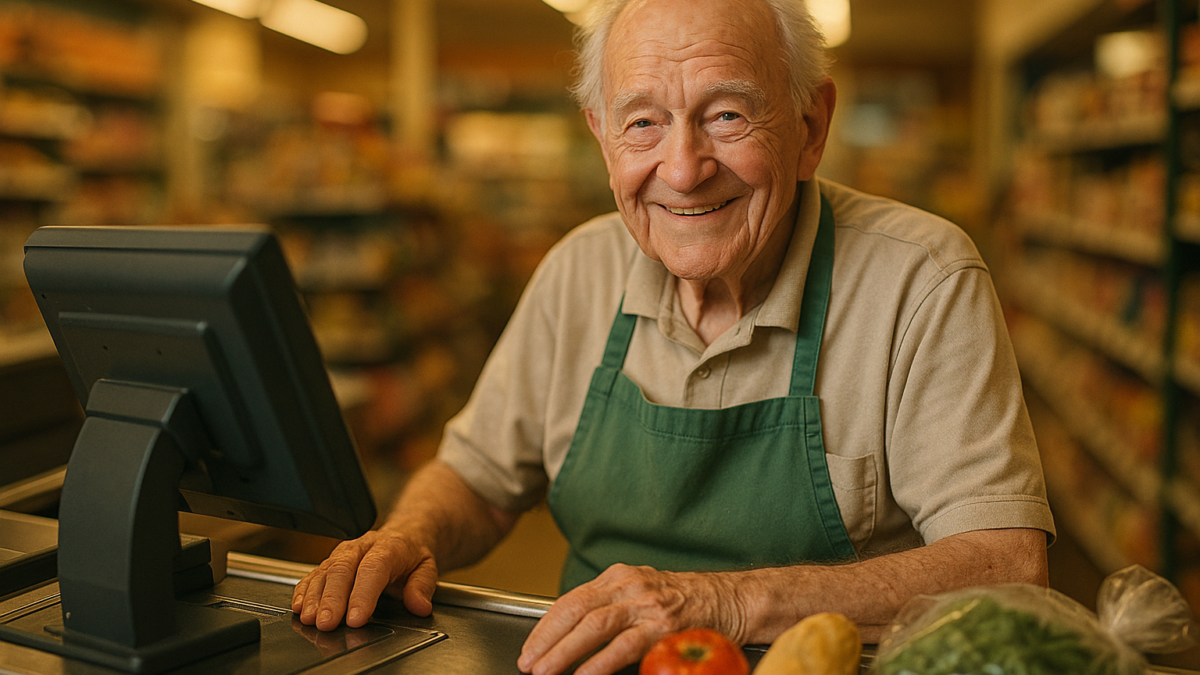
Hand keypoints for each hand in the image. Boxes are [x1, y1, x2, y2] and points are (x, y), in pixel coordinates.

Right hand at [291, 529, 438, 630]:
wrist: (402, 536)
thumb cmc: (410, 555)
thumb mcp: (426, 567)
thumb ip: (422, 586)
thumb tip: (420, 605)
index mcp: (388, 546)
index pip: (373, 569)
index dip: (363, 594)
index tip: (356, 618)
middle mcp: (362, 547)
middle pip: (343, 569)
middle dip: (332, 598)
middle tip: (327, 623)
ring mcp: (343, 553)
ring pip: (324, 571)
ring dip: (315, 597)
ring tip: (309, 618)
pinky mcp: (330, 561)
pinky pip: (313, 573)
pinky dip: (304, 590)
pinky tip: (299, 606)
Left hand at [517, 564, 746, 674]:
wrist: (730, 599)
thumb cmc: (684, 602)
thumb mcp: (641, 593)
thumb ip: (609, 607)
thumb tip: (571, 635)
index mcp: (618, 577)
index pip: (570, 601)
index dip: (545, 627)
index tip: (529, 648)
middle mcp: (629, 585)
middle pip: (575, 611)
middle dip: (546, 640)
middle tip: (528, 663)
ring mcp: (646, 605)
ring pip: (594, 626)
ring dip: (564, 652)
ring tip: (545, 671)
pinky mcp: (664, 626)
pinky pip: (625, 646)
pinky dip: (599, 663)